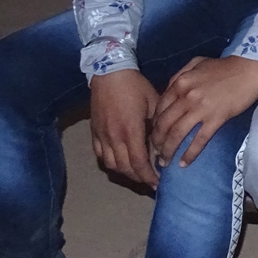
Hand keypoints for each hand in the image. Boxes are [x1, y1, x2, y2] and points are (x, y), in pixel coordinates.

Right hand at [89, 68, 160, 188]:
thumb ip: (158, 123)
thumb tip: (163, 141)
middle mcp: (114, 138)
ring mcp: (102, 137)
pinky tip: (120, 163)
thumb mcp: (154, 102)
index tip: (158, 182)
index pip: (139, 162)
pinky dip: (111, 164)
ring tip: (138, 174)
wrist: (109, 74)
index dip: (149, 176)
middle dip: (139, 178)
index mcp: (131, 130)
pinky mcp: (94, 133)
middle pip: (126, 168)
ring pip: (112, 165)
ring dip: (125, 173)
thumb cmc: (135, 86)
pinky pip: (100, 156)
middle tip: (151, 181)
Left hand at [151, 55, 257, 166]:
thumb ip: (179, 75)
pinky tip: (184, 163)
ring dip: (168, 150)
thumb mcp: (196, 63)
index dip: (154, 125)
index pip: (159, 109)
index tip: (154, 135)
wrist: (249, 68)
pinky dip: (190, 154)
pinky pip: (199, 140)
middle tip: (156, 152)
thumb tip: (168, 92)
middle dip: (156, 142)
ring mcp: (201, 108)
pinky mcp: (216, 118)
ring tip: (165, 161)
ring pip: (177, 134)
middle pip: (164, 124)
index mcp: (180, 83)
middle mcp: (186, 96)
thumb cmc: (224, 66)